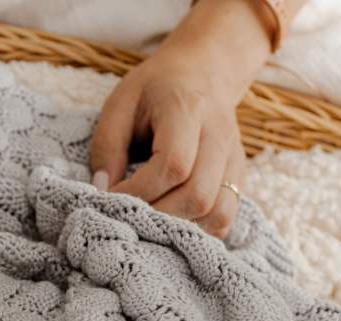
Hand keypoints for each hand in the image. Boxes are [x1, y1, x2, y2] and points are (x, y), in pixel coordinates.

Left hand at [89, 0, 273, 238]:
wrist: (203, 70)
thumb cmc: (154, 89)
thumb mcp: (119, 106)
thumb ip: (106, 148)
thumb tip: (102, 192)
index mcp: (189, 109)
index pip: (173, 165)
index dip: (138, 191)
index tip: (109, 195)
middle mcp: (219, 136)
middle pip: (198, 196)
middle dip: (156, 215)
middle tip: (127, 214)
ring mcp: (234, 158)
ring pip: (218, 214)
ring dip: (179, 228)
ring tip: (148, 221)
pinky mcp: (238, 176)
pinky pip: (225, 218)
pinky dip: (197, 231)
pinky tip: (170, 224)